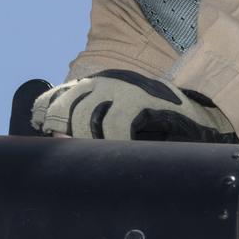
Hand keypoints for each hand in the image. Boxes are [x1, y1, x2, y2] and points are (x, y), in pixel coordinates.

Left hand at [31, 70, 237, 143]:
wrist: (199, 122)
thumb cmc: (155, 129)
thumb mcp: (116, 123)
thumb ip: (90, 125)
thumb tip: (57, 143)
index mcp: (96, 85)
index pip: (56, 95)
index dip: (44, 114)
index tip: (40, 133)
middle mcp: (106, 81)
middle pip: (66, 106)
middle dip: (61, 132)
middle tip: (69, 153)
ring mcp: (124, 87)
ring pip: (86, 115)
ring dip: (86, 140)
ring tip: (95, 157)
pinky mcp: (143, 99)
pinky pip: (116, 123)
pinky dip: (113, 142)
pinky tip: (119, 151)